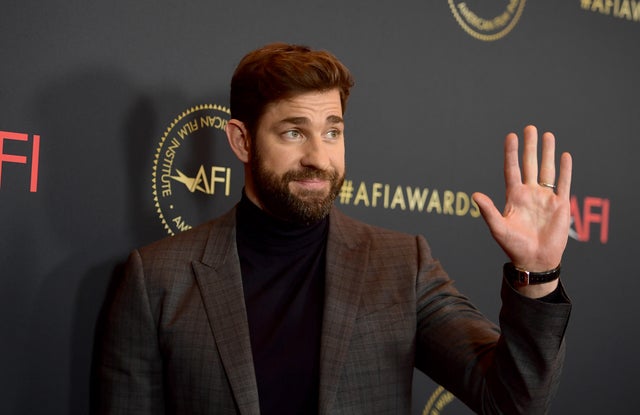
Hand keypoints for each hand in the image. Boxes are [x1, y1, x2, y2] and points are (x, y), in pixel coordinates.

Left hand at [472, 125, 571, 295]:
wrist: (535, 260)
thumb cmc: (514, 246)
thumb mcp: (498, 228)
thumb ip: (488, 211)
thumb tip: (474, 194)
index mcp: (514, 197)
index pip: (511, 169)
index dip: (511, 153)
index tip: (511, 136)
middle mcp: (529, 193)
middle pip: (529, 164)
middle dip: (530, 146)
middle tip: (530, 127)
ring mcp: (545, 198)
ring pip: (547, 170)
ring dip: (547, 153)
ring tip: (548, 135)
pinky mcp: (560, 205)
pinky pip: (563, 183)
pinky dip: (565, 169)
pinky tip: (565, 156)